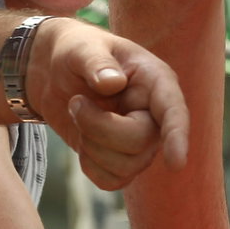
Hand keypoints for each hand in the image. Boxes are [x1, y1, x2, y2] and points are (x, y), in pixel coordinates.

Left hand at [24, 17, 188, 189]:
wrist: (53, 72)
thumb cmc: (75, 52)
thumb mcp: (81, 47)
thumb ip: (96, 61)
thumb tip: (112, 84)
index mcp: (155, 81)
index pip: (173, 111)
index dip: (176, 136)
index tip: (176, 163)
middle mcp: (153, 115)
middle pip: (140, 142)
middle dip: (99, 128)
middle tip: (75, 102)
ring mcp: (139, 141)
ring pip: (126, 167)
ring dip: (91, 146)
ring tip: (78, 115)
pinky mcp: (120, 160)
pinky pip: (111, 181)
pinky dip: (89, 165)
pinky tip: (82, 139)